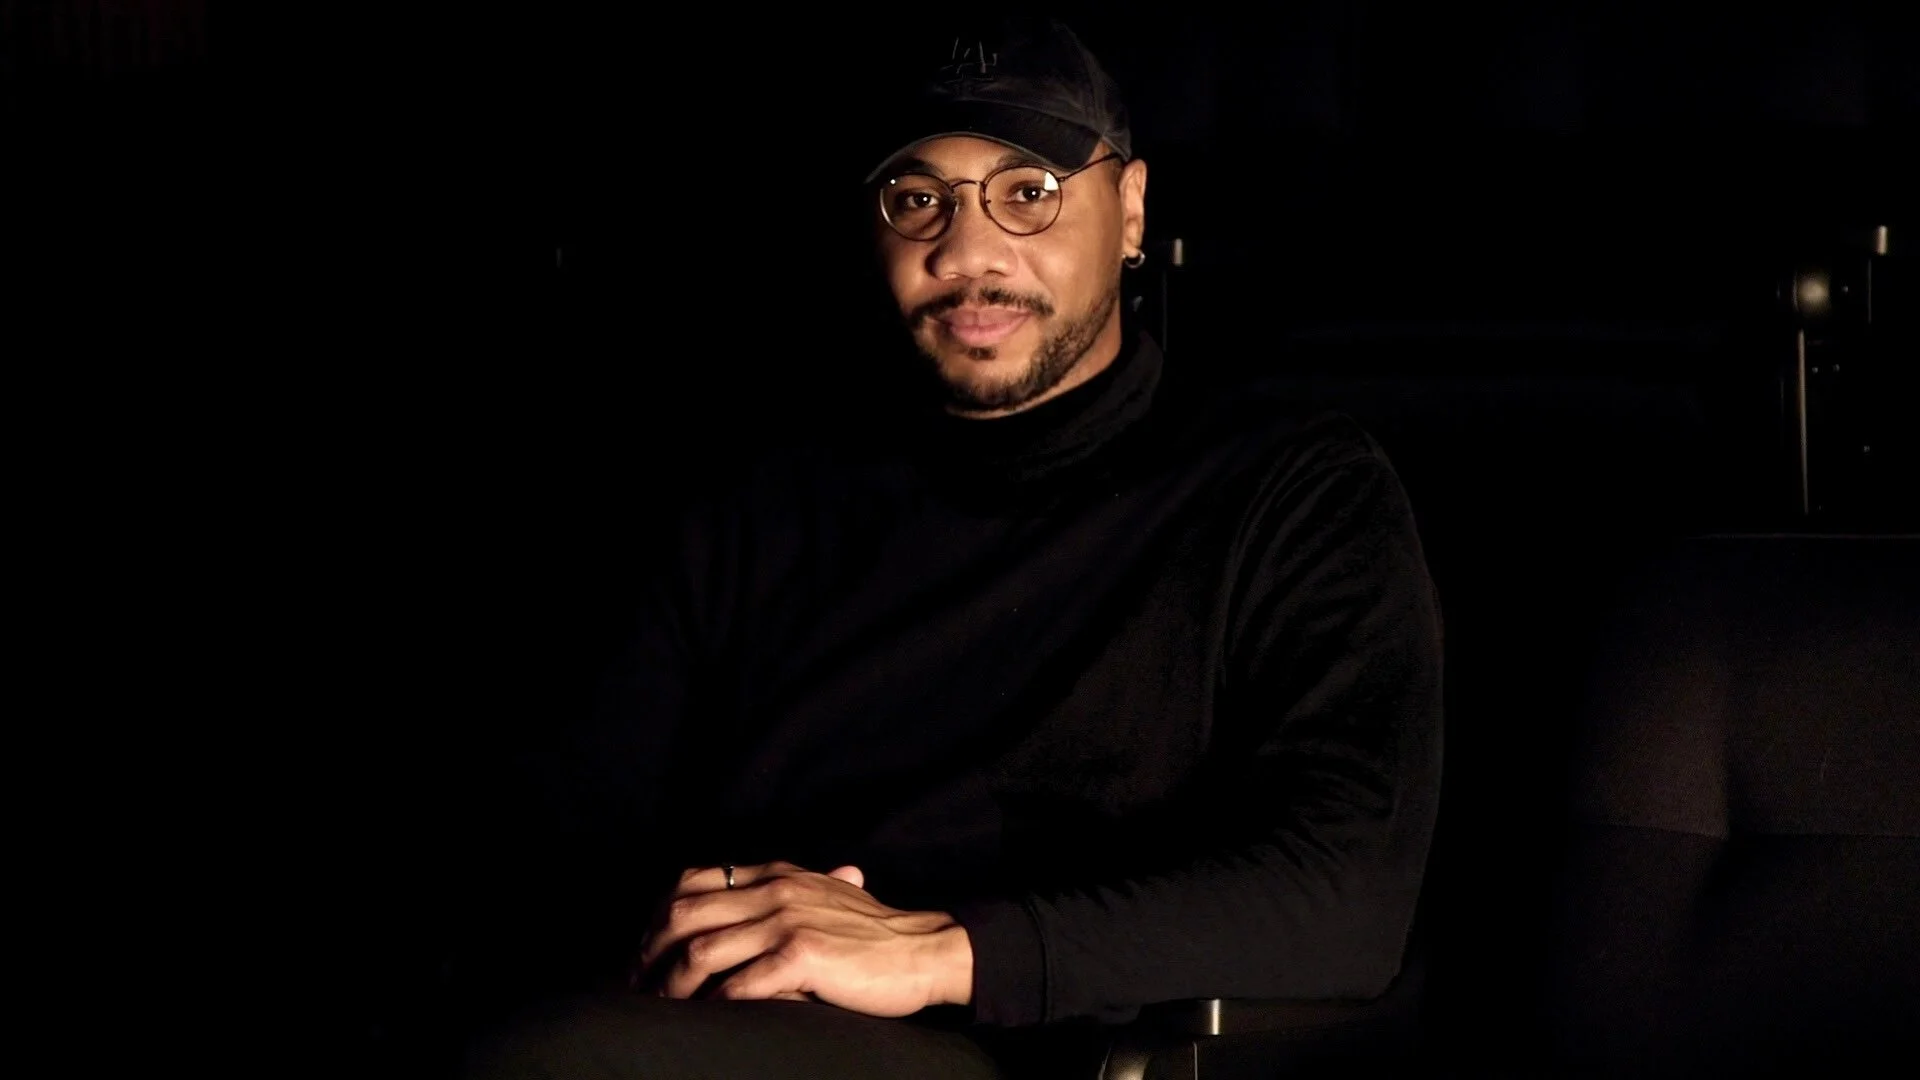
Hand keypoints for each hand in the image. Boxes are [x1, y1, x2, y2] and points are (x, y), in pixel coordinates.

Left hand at [632, 860, 972, 1016]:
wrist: (924, 949)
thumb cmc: (876, 933)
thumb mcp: (827, 895)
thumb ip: (790, 893)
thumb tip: (753, 902)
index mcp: (776, 873)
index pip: (693, 880)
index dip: (658, 915)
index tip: (646, 949)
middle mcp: (774, 890)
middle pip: (684, 913)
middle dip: (649, 951)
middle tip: (639, 984)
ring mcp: (786, 921)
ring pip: (702, 950)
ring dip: (672, 984)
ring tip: (663, 1008)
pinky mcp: (801, 957)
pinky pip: (738, 983)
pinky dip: (713, 1003)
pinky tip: (706, 1018)